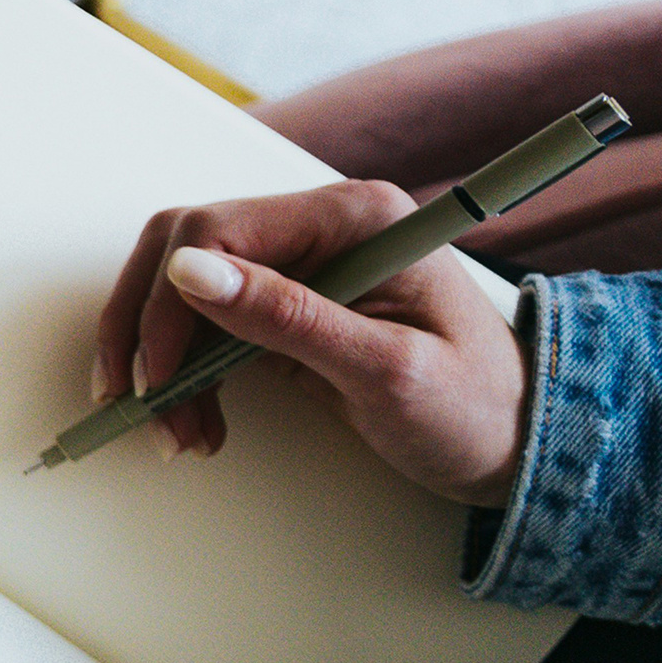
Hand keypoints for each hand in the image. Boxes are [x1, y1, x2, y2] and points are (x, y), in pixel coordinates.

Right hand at [95, 181, 528, 504]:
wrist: (518, 445)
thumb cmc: (476, 408)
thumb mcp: (386, 370)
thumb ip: (288, 317)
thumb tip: (190, 270)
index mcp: (353, 217)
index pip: (217, 229)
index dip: (170, 302)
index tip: (160, 376)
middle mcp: (320, 226)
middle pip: (184, 250)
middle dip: (151, 332)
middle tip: (142, 402)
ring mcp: (302, 264)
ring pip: (183, 289)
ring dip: (162, 360)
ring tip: (177, 430)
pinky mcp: (287, 305)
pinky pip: (206, 324)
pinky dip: (185, 373)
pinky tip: (196, 419)